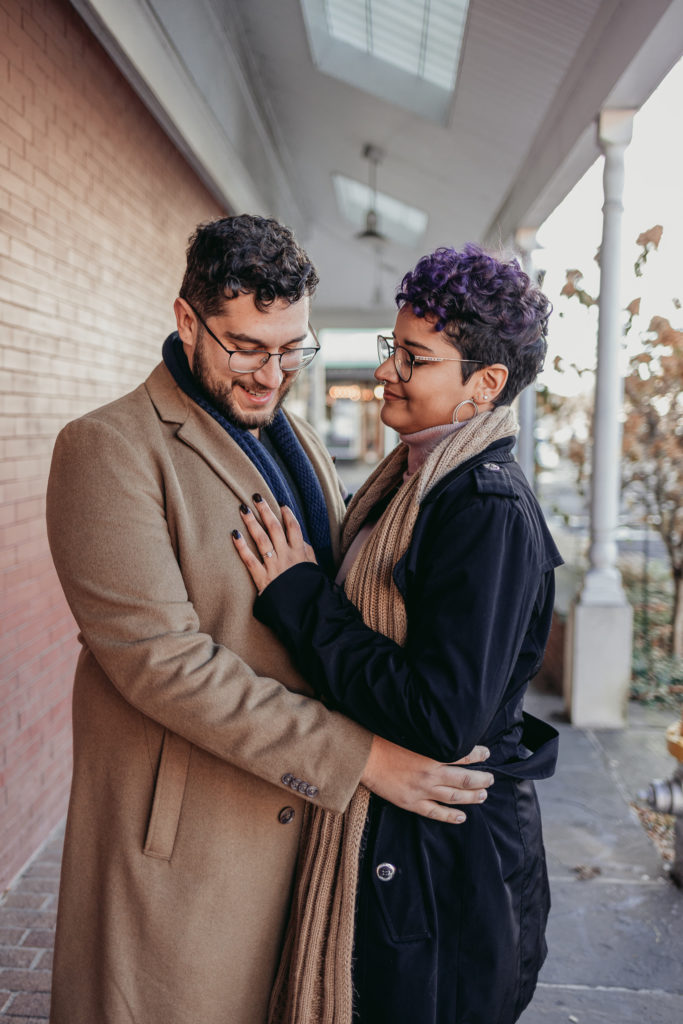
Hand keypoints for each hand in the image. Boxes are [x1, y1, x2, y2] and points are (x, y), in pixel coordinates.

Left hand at [232, 494, 316, 592]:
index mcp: (300, 553)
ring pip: (261, 539)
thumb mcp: (314, 569)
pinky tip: (234, 534)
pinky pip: (250, 560)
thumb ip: (308, 554)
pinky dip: (241, 547)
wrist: (306, 610)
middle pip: (275, 528)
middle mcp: (287, 556)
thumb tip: (303, 542)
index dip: (287, 514)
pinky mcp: (263, 578)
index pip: (293, 528)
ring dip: (251, 522)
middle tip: (256, 497)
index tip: (280, 504)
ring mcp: (274, 566)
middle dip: (265, 511)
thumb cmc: (310, 589)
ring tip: (243, 509)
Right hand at [361, 735, 492, 823]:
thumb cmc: (385, 740)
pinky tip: (462, 816)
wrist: (365, 757)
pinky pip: (436, 813)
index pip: (464, 754)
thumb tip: (447, 736)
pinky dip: (451, 816)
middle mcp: (431, 774)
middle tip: (490, 779)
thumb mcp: (412, 734)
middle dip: (481, 780)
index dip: (479, 754)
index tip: (486, 753)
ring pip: (455, 797)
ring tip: (483, 795)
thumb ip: (431, 738)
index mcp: (432, 754)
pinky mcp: (412, 803)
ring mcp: (422, 790)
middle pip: (465, 779)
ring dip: (472, 797)